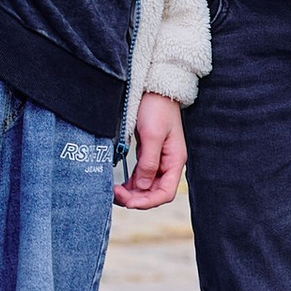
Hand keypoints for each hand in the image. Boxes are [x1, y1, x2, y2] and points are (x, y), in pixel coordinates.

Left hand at [116, 93, 185, 209]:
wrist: (154, 88)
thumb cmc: (157, 108)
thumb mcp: (151, 135)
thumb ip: (148, 163)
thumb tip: (142, 187)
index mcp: (175, 160)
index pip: (166, 193)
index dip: (148, 202)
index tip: (129, 202)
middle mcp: (168, 163)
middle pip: (154, 192)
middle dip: (136, 198)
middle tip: (115, 194)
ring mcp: (158, 159)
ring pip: (146, 186)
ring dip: (132, 193)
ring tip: (115, 191)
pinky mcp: (148, 154)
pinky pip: (140, 176)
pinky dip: (131, 184)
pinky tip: (120, 184)